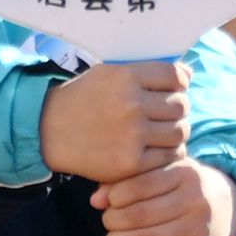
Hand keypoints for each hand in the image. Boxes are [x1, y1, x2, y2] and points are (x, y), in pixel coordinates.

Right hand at [42, 59, 193, 184]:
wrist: (47, 131)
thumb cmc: (82, 99)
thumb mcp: (108, 74)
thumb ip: (146, 73)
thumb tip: (188, 75)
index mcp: (126, 77)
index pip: (175, 76)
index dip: (180, 83)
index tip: (171, 90)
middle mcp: (131, 104)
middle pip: (181, 106)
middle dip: (177, 110)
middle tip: (165, 116)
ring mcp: (132, 135)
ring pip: (179, 132)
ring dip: (175, 133)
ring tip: (161, 134)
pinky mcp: (130, 162)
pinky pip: (168, 157)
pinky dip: (166, 154)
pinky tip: (153, 151)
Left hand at [94, 157, 235, 235]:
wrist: (227, 208)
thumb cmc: (183, 188)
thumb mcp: (163, 173)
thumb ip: (127, 180)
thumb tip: (95, 200)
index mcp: (185, 173)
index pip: (139, 185)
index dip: (114, 196)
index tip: (107, 202)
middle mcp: (195, 201)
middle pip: (138, 215)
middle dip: (112, 221)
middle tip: (108, 222)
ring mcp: (197, 230)